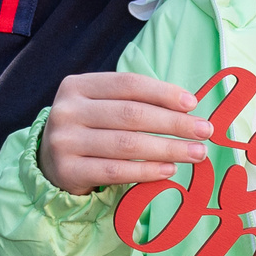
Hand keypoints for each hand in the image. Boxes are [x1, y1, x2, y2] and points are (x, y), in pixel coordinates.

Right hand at [38, 72, 214, 194]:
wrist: (51, 163)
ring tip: (195, 153)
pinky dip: (147, 171)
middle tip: (204, 131)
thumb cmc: (91, 130)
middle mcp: (67, 110)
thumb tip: (189, 108)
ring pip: (126, 144)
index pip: (128, 84)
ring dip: (167, 149)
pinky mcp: (67, 170)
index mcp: (78, 86)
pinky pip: (115, 171)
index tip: (192, 103)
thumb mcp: (104, 107)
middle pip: (131, 114)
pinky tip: (169, 170)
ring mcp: (64, 141)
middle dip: (173, 123)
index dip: (162, 92)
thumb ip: (136, 103)